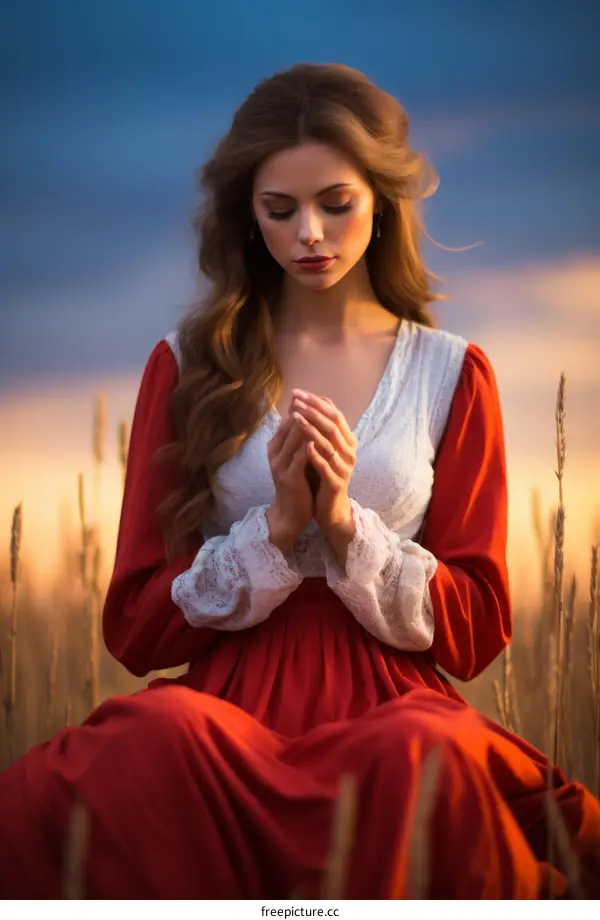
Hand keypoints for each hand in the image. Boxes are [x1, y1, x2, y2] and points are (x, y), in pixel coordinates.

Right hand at [266, 413, 313, 553]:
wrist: (290, 514)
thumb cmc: (298, 483)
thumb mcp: (298, 458)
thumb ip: (301, 439)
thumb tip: (311, 416)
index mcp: (276, 445)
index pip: (289, 419)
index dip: (303, 406)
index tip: (318, 396)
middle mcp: (275, 452)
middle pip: (291, 425)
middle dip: (306, 411)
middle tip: (321, 399)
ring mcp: (280, 464)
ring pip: (295, 439)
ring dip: (309, 426)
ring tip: (323, 414)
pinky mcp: (289, 477)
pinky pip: (299, 459)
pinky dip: (309, 448)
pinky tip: (320, 441)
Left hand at [290, 390, 356, 539]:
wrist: (331, 507)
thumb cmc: (325, 474)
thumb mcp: (324, 448)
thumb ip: (321, 428)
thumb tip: (316, 401)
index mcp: (347, 441)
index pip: (334, 415)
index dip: (316, 403)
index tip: (298, 393)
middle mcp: (349, 451)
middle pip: (333, 426)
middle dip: (313, 411)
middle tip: (296, 401)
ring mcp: (344, 467)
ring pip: (329, 444)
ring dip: (312, 429)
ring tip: (297, 418)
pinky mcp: (337, 482)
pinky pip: (326, 466)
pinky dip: (316, 455)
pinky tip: (305, 447)